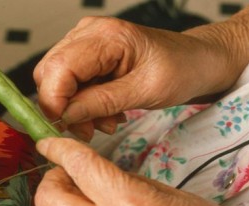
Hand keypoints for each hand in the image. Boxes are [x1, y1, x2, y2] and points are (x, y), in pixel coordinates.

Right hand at [33, 17, 239, 140]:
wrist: (200, 60)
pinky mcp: (89, 54)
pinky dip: (82, 103)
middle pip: (49, 72)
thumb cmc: (183, 68)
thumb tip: (66, 115)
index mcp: (106, 36)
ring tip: (105, 122)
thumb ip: (102, 102)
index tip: (65, 127)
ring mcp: (87, 41)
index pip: (58, 69)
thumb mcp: (146, 92)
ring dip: (74, 108)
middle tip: (88, 130)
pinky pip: (70, 81)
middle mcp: (90, 33)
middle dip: (63, 107)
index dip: (54, 101)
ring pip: (56, 79)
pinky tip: (106, 112)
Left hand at [34, 137, 248, 205]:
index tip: (49, 142)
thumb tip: (83, 173)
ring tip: (83, 198)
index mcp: (127, 205)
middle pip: (49, 199)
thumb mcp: (162, 193)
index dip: (58, 149)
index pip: (78, 165)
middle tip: (71, 173)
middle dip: (54, 179)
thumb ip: (116, 181)